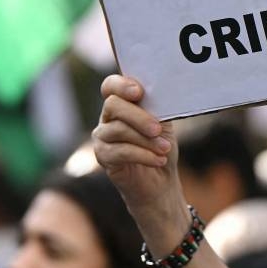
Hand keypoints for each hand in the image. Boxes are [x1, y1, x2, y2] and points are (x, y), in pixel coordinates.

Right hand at [92, 75, 187, 254]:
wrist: (161, 183)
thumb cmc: (161, 147)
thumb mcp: (164, 123)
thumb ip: (157, 107)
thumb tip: (159, 93)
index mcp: (122, 103)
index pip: (110, 86)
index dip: (121, 84)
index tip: (139, 92)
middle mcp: (107, 117)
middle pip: (113, 105)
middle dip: (138, 116)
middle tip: (158, 129)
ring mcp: (102, 137)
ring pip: (118, 129)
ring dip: (145, 139)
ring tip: (164, 148)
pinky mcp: (103, 157)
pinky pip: (119, 151)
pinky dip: (143, 155)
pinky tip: (159, 160)